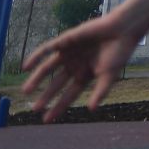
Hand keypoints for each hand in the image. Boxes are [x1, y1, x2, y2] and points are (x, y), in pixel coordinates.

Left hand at [21, 14, 139, 121]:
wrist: (122, 30)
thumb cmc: (120, 52)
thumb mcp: (109, 75)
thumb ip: (100, 91)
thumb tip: (91, 110)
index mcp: (86, 74)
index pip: (69, 94)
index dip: (58, 106)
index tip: (47, 119)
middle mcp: (75, 64)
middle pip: (56, 83)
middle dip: (46, 96)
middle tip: (34, 109)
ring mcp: (69, 53)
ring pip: (48, 68)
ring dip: (36, 80)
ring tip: (25, 91)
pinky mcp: (65, 40)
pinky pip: (46, 49)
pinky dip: (35, 56)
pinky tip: (26, 67)